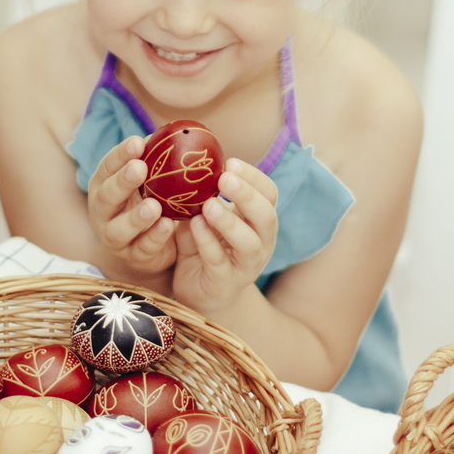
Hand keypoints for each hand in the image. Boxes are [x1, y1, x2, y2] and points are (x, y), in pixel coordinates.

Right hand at [86, 135, 178, 277]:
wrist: (151, 244)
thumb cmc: (148, 199)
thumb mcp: (149, 180)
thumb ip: (156, 160)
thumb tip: (178, 131)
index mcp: (104, 186)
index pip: (107, 167)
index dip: (120, 155)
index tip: (138, 142)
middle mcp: (102, 211)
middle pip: (106, 197)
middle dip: (122, 182)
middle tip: (140, 169)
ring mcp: (114, 237)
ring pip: (119, 229)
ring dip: (136, 217)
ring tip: (154, 206)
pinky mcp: (132, 257)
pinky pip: (142, 249)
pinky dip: (154, 238)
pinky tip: (168, 226)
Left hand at [167, 159, 278, 314]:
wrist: (199, 292)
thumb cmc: (203, 245)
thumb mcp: (205, 217)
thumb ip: (201, 195)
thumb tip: (185, 161)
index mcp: (259, 221)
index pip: (269, 194)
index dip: (254, 177)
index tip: (230, 163)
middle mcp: (261, 242)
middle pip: (266, 216)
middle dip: (247, 195)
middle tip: (224, 178)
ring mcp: (246, 265)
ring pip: (249, 242)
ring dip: (229, 221)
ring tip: (209, 205)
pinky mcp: (226, 283)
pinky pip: (219, 261)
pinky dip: (207, 242)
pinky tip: (194, 226)